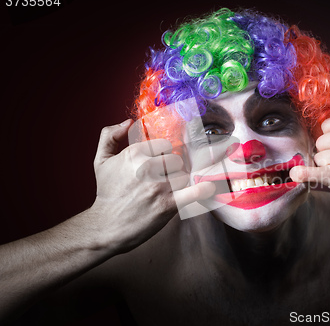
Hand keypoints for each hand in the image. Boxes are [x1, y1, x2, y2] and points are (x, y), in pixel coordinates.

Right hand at [90, 119, 214, 252]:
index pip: (165, 145)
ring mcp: (159, 186)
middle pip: (176, 160)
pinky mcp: (168, 204)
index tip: (159, 165)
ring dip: (179, 183)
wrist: (106, 227)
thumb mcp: (101, 161)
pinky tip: (208, 188)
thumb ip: (110, 136)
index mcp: (134, 153)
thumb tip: (128, 122)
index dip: (164, 155)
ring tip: (167, 192)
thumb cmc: (107, 194)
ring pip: (184, 175)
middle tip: (162, 181)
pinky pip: (195, 191)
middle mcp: (147, 167)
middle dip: (172, 170)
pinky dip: (204, 189)